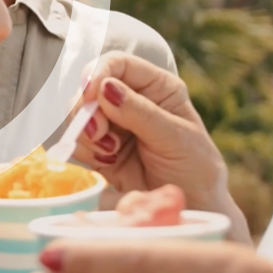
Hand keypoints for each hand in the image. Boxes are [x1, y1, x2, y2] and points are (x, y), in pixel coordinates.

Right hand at [68, 52, 246, 238]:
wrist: (193, 209)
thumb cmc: (195, 169)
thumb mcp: (175, 138)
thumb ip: (141, 112)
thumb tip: (105, 87)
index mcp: (157, 87)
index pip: (118, 63)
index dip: (98, 73)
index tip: (89, 95)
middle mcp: (132, 100)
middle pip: (90, 88)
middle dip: (88, 110)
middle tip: (100, 135)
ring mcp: (114, 125)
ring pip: (79, 115)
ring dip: (87, 134)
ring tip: (111, 153)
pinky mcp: (101, 150)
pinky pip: (77, 142)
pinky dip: (85, 151)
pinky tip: (108, 163)